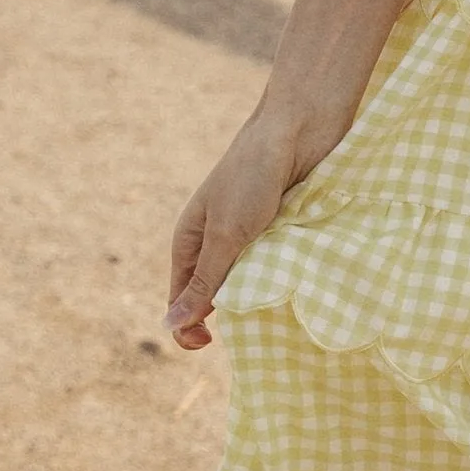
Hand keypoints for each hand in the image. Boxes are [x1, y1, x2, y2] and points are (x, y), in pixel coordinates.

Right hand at [166, 95, 333, 348]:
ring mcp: (251, 238)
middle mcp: (216, 243)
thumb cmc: (253, 175)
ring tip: (277, 304)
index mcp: (190, 242)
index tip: (212, 342)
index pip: (181, 300)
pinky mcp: (282, 232)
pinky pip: (278, 269)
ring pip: (250, 285)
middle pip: (216, 296)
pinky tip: (296, 288)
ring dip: (261, 297)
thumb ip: (204, 281)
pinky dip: (285, 279)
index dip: (189, 327)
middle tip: (254, 322)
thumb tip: (170, 327)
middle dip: (230, 314)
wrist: (299, 128)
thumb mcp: (225, 234)